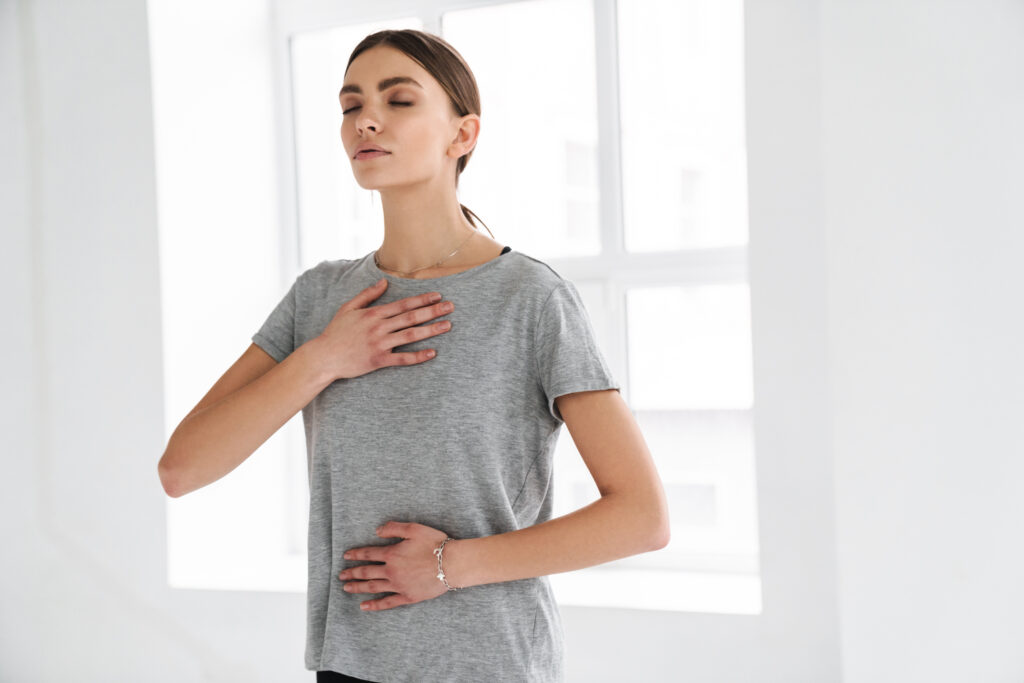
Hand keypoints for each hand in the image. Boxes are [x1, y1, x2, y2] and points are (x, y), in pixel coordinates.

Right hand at [316, 279, 453, 380]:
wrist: (324, 356)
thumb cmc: (336, 332)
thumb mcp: (348, 308)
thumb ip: (367, 295)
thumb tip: (384, 281)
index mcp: (373, 314)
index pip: (403, 304)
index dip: (422, 299)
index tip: (438, 295)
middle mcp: (379, 327)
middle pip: (411, 317)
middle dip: (433, 311)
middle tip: (451, 307)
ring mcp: (379, 344)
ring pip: (410, 336)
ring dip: (431, 330)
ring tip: (447, 325)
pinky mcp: (378, 361)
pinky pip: (402, 359)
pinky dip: (417, 356)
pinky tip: (432, 353)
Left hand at [339, 521, 455, 610]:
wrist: (451, 564)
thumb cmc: (435, 544)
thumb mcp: (414, 529)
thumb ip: (394, 528)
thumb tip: (377, 531)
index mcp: (392, 554)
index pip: (368, 554)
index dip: (355, 554)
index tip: (345, 556)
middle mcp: (391, 571)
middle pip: (366, 572)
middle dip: (352, 573)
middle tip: (341, 575)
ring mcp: (398, 586)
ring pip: (373, 587)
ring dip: (357, 587)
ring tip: (346, 588)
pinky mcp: (407, 596)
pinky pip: (387, 602)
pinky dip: (374, 605)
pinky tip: (364, 606)